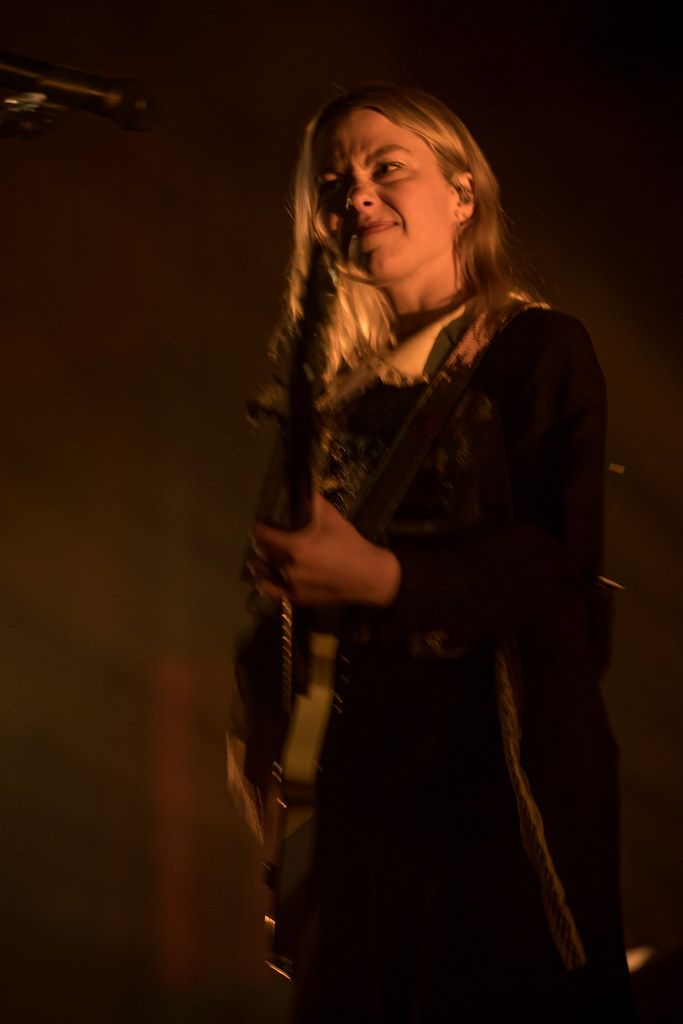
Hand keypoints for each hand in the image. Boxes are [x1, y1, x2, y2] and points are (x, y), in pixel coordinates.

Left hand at [248, 492, 400, 607]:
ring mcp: (290, 585)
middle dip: (262, 540)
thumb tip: (299, 482)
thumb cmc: (349, 544)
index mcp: (293, 546)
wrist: (367, 575)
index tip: (267, 521)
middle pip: (260, 551)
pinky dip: (265, 580)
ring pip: (261, 571)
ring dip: (260, 560)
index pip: (261, 533)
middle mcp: (287, 567)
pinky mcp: (295, 598)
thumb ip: (311, 498)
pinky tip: (268, 574)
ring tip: (266, 553)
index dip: (262, 524)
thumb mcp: (330, 516)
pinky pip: (269, 590)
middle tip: (271, 534)